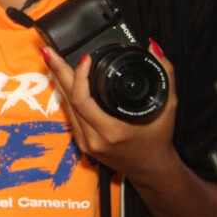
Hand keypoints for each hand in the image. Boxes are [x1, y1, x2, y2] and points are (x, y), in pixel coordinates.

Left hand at [42, 39, 177, 177]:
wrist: (152, 170)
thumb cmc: (159, 139)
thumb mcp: (167, 106)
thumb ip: (165, 75)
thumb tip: (153, 47)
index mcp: (112, 131)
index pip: (83, 100)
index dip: (79, 76)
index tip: (86, 58)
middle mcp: (94, 139)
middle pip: (68, 100)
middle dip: (58, 71)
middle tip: (48, 50)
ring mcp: (85, 142)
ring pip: (66, 106)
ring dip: (59, 81)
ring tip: (52, 59)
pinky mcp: (81, 142)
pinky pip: (70, 114)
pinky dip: (66, 94)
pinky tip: (62, 79)